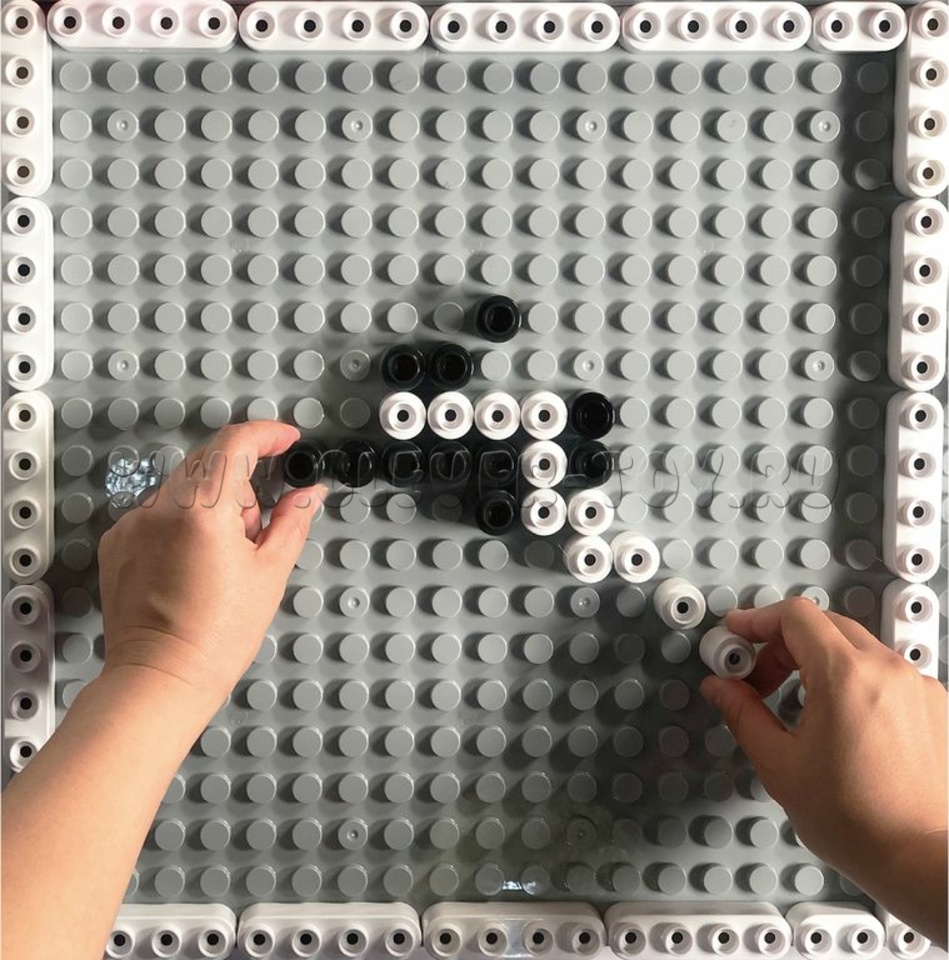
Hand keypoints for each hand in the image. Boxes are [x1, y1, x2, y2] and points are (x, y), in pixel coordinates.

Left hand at [97, 421, 325, 709]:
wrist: (161, 679)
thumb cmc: (215, 638)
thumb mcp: (270, 573)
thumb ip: (292, 520)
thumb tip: (308, 492)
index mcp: (201, 511)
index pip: (235, 444)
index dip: (267, 434)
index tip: (286, 440)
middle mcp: (160, 508)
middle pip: (210, 462)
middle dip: (242, 483)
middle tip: (257, 529)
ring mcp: (134, 524)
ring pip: (185, 487)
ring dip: (213, 503)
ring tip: (225, 556)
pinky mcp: (120, 542)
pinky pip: (160, 511)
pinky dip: (185, 522)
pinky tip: (195, 564)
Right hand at [701, 598, 947, 944]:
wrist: (918, 859)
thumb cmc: (858, 822)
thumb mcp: (779, 764)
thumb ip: (743, 713)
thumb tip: (722, 688)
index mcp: (845, 676)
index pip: (794, 615)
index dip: (756, 619)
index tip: (737, 633)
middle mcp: (886, 671)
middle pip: (822, 624)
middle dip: (781, 642)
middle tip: (756, 676)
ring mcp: (915, 686)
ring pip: (853, 644)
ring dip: (815, 658)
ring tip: (795, 699)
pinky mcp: (931, 704)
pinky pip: (882, 669)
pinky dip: (850, 676)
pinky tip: (833, 714)